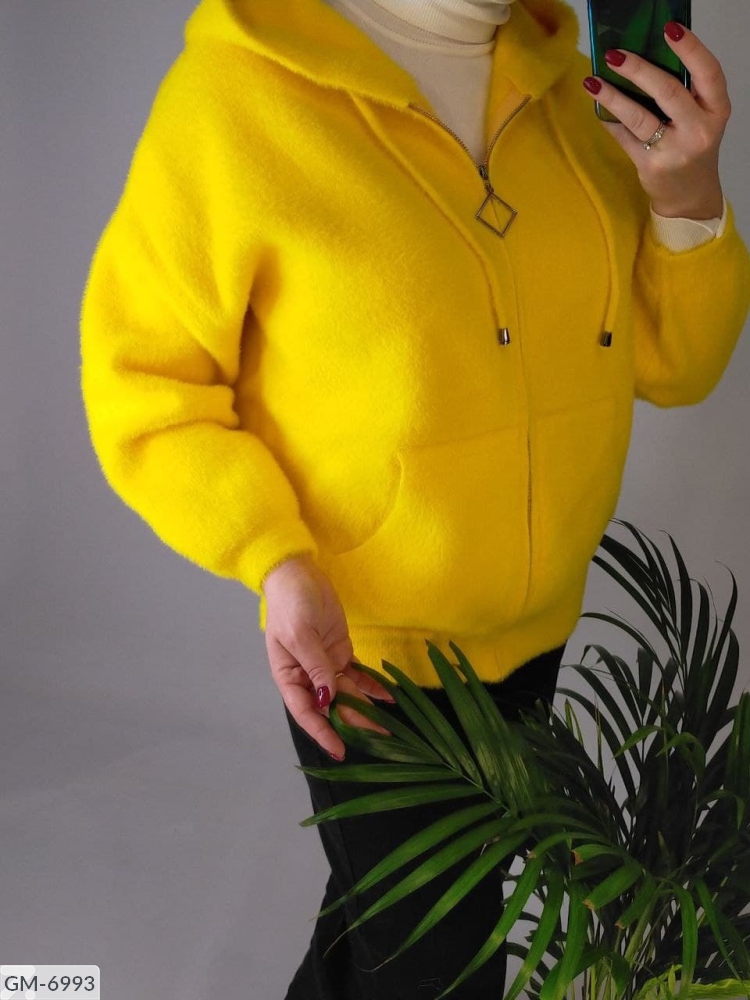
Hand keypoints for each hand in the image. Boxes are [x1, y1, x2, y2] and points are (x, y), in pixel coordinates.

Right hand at [262, 553, 395, 760]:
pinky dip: (371, 686)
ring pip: (347, 694)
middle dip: (352, 724)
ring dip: (365, 708)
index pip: (306, 711)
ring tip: (388, 726)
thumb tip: (327, 700)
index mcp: (289, 676)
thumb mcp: (301, 635)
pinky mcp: (341, 652)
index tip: (339, 750)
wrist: (298, 573)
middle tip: (378, 740)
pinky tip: (388, 696)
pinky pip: (357, 675)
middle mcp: (308, 676)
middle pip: (331, 707)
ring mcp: (326, 665)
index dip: (322, 732)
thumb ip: (316, 667)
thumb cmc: (291, 604)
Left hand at [582, 21, 729, 219]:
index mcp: (716, 110)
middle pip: (667, 91)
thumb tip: (643, 59)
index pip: (708, 72)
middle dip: (638, 69)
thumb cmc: (692, 148)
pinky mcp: (651, 165)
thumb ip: (684, 93)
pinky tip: (599, 110)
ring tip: (592, 82)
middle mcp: (699, 129)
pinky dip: (611, 122)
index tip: (669, 29)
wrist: (690, 197)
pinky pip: (625, 138)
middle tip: (614, 55)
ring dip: (613, 96)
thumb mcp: (701, 119)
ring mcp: (674, 150)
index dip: (690, 49)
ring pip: (639, 117)